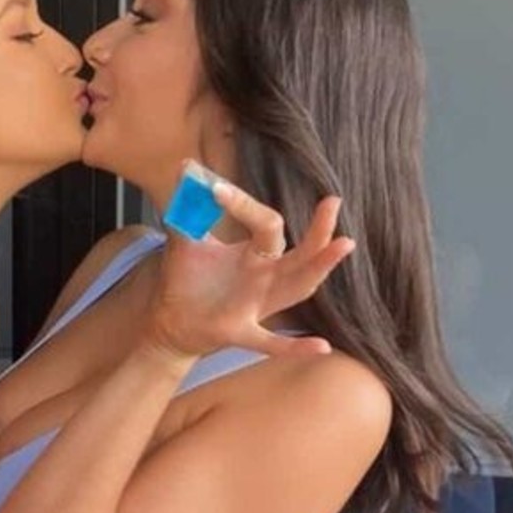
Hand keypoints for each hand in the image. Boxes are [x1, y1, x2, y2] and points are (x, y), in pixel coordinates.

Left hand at [146, 179, 353, 362]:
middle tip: (333, 201)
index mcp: (256, 253)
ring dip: (319, 268)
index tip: (213, 188)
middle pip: (301, 253)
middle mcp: (266, 277)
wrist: (168, 321)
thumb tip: (186, 166)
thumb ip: (189, 207)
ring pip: (298, 288)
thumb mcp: (185, 239)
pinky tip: (321, 347)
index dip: (243, 204)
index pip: (266, 223)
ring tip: (343, 244)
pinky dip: (296, 346)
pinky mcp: (239, 332)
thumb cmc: (186, 279)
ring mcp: (258, 306)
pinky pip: (271, 343)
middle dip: (319, 230)